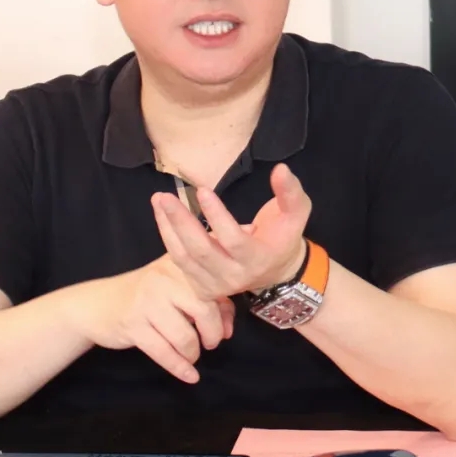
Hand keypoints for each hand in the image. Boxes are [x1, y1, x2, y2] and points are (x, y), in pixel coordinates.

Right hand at [75, 256, 234, 383]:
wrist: (98, 304)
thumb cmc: (146, 295)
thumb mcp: (177, 288)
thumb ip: (209, 300)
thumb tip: (228, 328)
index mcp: (179, 264)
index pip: (215, 287)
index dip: (225, 312)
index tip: (225, 328)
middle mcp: (164, 278)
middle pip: (204, 311)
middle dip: (212, 334)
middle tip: (210, 343)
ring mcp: (147, 301)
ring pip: (185, 336)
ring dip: (193, 353)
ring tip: (192, 354)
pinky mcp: (133, 325)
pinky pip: (164, 353)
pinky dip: (180, 368)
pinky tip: (190, 375)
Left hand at [150, 163, 310, 300]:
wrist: (278, 271)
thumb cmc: (284, 236)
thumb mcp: (297, 213)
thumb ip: (290, 192)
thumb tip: (281, 169)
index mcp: (258, 259)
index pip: (233, 240)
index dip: (217, 216)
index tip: (202, 190)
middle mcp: (235, 277)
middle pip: (201, 251)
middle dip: (181, 223)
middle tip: (165, 197)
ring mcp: (216, 285)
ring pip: (185, 258)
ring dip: (168, 229)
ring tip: (159, 202)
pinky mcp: (203, 286)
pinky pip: (180, 262)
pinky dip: (168, 238)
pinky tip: (162, 216)